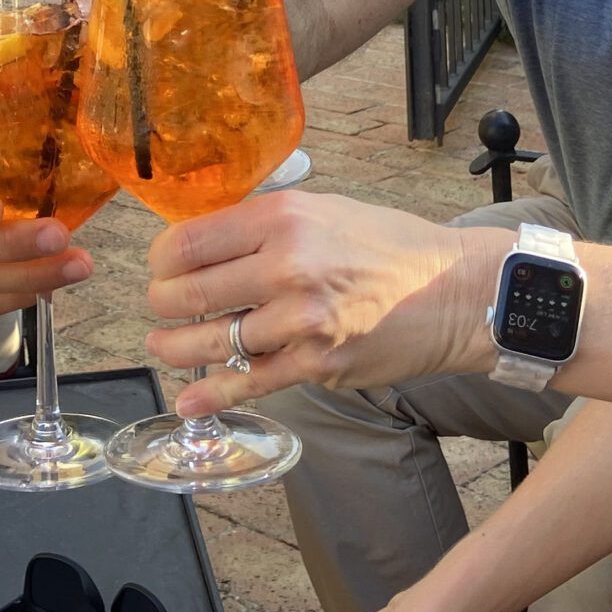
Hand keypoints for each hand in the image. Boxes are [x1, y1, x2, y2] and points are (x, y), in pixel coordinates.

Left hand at [140, 192, 507, 414]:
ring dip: (175, 348)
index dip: (162, 259)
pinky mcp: (316, 363)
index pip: (190, 241)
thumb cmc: (390, 246)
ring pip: (212, 340)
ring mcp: (301, 320)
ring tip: (162, 346)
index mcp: (284, 218)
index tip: (161, 267)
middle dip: (161, 304)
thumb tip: (206, 242)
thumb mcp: (324, 211)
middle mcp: (287, 265)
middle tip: (159, 306)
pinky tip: (189, 401)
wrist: (452, 291)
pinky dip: (212, 395)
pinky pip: (250, 381)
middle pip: (190, 291)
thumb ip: (266, 224)